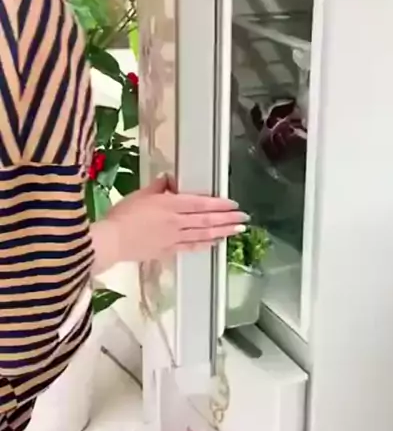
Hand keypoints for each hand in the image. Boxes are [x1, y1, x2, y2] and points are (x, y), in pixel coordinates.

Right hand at [91, 175, 247, 272]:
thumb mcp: (141, 193)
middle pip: (206, 220)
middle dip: (227, 219)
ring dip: (222, 232)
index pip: (200, 204)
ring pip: (203, 235)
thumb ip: (159, 186)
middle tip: (244, 218)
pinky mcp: (168, 251)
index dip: (219, 204)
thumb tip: (171, 179)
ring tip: (237, 230)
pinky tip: (216, 243)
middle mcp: (176, 222)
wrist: (110, 241)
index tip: (233, 204)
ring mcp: (173, 238)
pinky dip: (206, 245)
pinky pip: (191, 247)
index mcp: (170, 205)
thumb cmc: (123, 215)